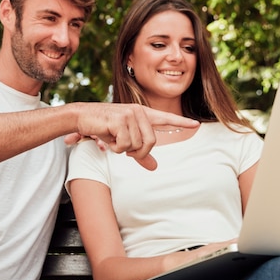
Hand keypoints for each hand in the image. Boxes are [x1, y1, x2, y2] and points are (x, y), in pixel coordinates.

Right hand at [71, 103, 198, 169]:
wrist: (82, 117)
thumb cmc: (104, 127)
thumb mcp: (124, 141)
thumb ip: (140, 154)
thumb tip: (155, 168)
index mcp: (143, 114)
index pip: (166, 119)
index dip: (181, 123)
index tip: (196, 124)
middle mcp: (139, 112)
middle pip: (150, 142)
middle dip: (137, 152)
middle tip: (124, 150)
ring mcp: (130, 114)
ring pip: (136, 145)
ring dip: (123, 149)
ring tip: (112, 138)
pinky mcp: (120, 119)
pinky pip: (124, 144)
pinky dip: (115, 147)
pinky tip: (107, 136)